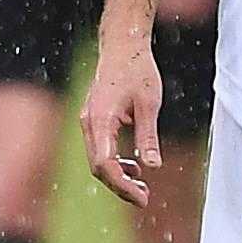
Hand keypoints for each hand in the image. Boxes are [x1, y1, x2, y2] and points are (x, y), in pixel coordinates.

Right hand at [81, 39, 162, 207]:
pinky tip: (133, 167)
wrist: (122, 45)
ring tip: (141, 185)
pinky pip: (99, 149)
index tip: (142, 197)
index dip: (122, 186)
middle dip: (120, 186)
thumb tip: (153, 166)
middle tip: (144, 197)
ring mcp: (88, 121)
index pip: (105, 164)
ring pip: (97, 160)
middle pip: (98, 167)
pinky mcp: (93, 120)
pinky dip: (114, 162)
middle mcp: (88, 123)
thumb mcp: (149, 103)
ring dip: (117, 176)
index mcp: (100, 120)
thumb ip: (148, 136)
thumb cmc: (137, 69)